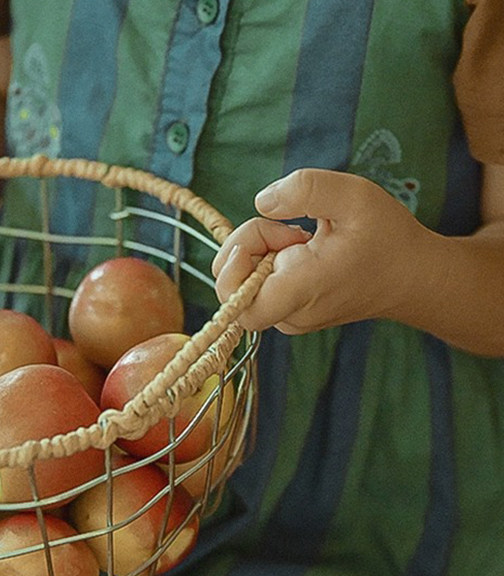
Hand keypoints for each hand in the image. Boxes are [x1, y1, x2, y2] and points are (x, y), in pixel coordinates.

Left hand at [211, 169, 432, 333]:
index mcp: (301, 291)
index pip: (237, 305)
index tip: (263, 236)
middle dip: (247, 245)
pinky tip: (302, 250)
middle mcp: (289, 314)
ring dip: (261, 250)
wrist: (412, 278)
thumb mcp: (355, 196)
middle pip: (232, 285)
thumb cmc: (387, 238)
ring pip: (244, 283)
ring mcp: (288, 317)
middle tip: (289, 228)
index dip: (232, 269)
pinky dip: (270, 260)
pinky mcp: (289, 312)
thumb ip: (304, 190)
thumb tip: (261, 202)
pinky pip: (258, 285)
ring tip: (302, 237)